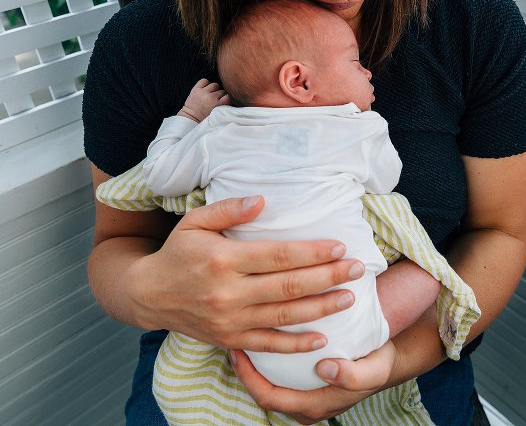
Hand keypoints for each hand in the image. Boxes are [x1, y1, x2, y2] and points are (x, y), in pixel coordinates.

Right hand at [129, 195, 366, 352]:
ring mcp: (229, 319)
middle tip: (357, 270)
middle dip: (328, 277)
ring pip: (284, 316)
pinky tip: (322, 338)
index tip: (339, 246)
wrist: (148, 295)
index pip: (278, 256)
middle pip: (289, 286)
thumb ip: (228, 208)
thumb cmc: (178, 252)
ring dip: (321, 308)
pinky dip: (295, 345)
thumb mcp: (194, 222)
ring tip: (349, 298)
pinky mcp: (229, 339)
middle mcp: (228, 292)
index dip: (313, 252)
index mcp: (223, 259)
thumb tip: (263, 200)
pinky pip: (268, 345)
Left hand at [178, 78, 229, 121]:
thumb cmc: (205, 119)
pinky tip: (205, 89)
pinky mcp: (196, 89)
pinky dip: (205, 84)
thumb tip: (231, 99)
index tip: (226, 101)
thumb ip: (225, 107)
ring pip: (215, 85)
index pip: (229, 96)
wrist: (191, 118)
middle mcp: (211, 97)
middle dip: (221, 95)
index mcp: (218, 105)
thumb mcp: (218, 115)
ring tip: (211, 95)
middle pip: (222, 91)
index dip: (228, 98)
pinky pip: (204, 81)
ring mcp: (203, 92)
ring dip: (214, 89)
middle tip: (217, 101)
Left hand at [229, 341, 396, 423]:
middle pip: (262, 391)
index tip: (238, 351)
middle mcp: (303, 404)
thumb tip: (325, 368)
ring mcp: (303, 394)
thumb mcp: (371, 371)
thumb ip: (351, 375)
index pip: (269, 397)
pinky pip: (278, 373)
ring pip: (268, 382)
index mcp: (313, 406)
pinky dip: (267, 356)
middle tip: (231, 339)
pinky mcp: (305, 381)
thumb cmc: (377, 366)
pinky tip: (261, 334)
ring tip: (241, 335)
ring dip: (253, 363)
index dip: (249, 377)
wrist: (387, 362)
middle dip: (243, 368)